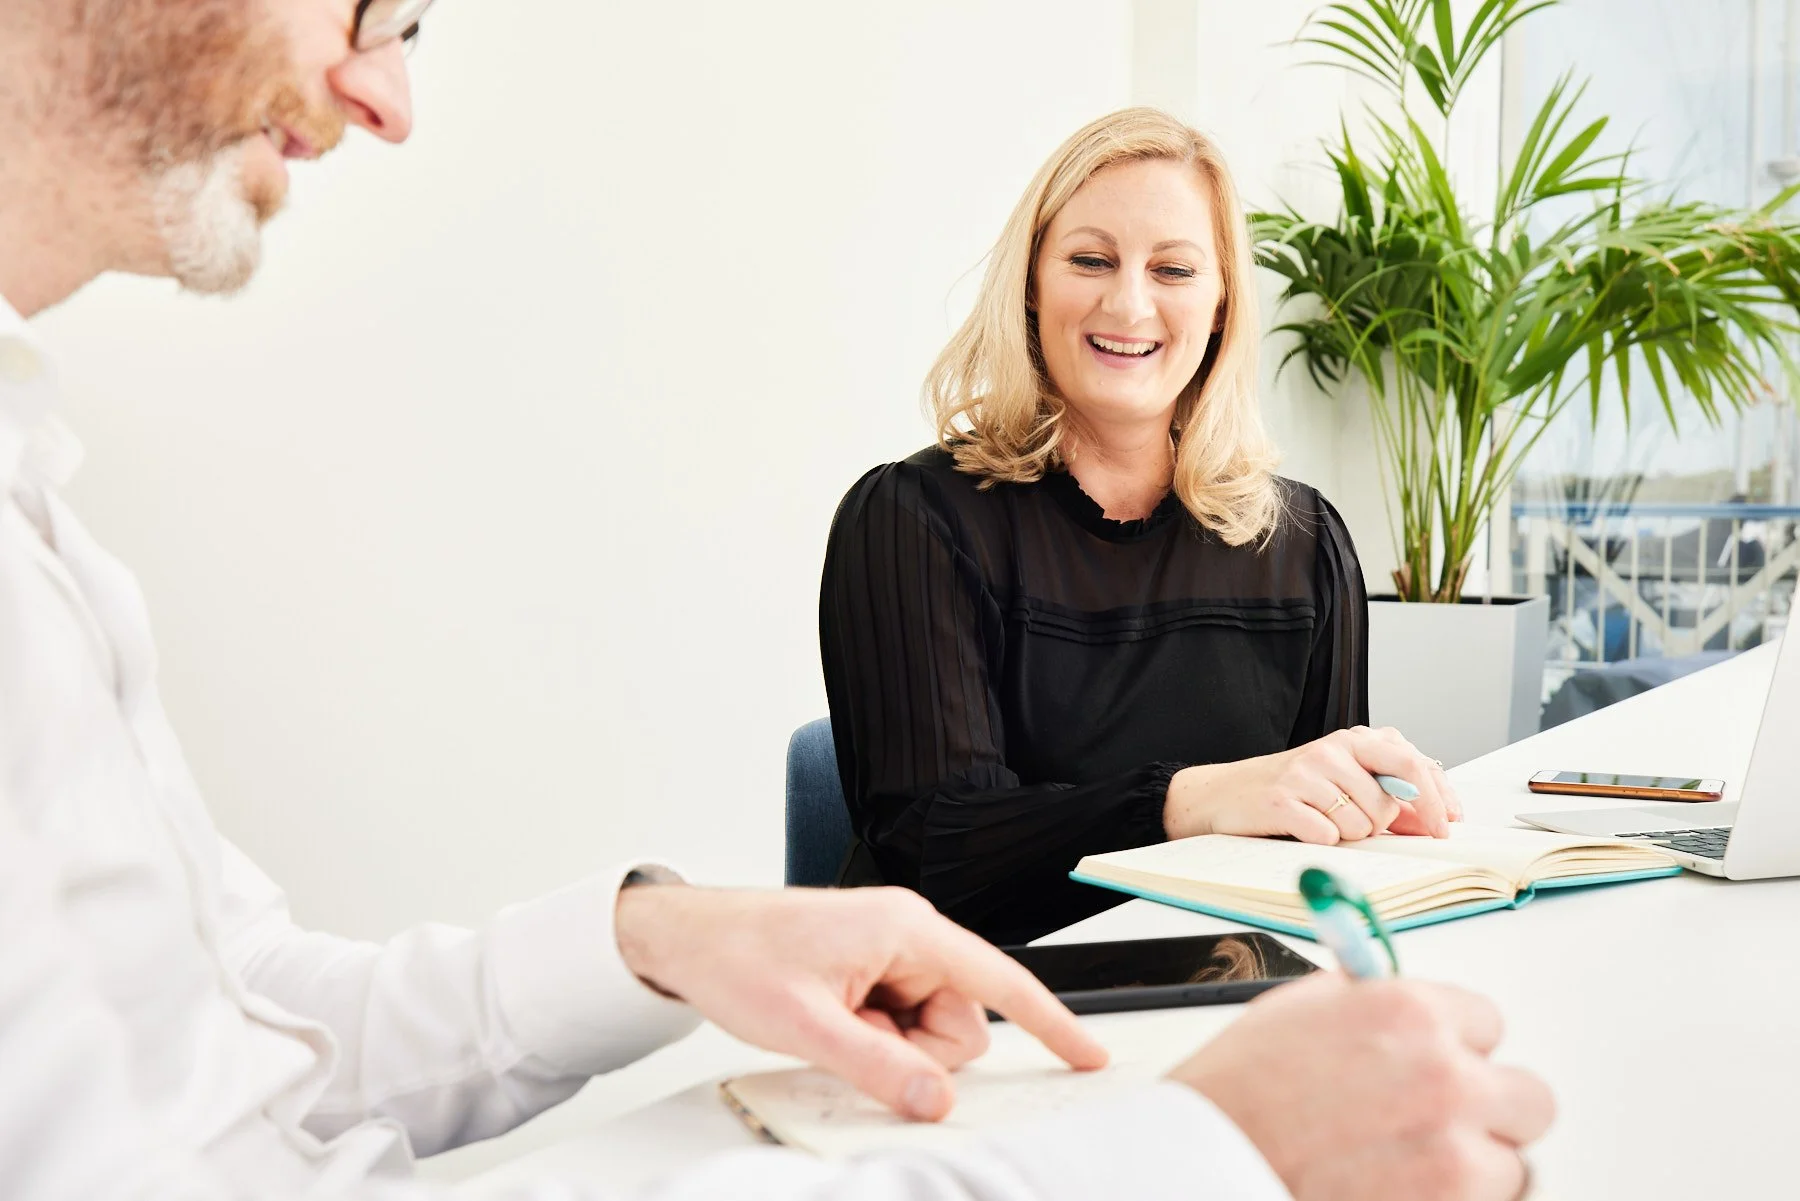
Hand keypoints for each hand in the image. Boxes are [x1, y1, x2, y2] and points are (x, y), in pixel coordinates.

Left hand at [613, 884, 1107, 1120]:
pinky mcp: (871, 971)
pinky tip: (831, 1023)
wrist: (686, 937)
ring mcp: (889, 953)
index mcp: (906, 929)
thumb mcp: (806, 1025)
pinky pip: (900, 1024)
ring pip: (930, 1031)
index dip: (1051, 1024)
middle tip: (848, 1036)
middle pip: (960, 1024)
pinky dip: (874, 1038)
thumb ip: (878, 1066)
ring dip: (888, 1045)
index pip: (1001, 981)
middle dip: (917, 1051)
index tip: (1089, 1057)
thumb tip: (938, 1101)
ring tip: (830, 1024)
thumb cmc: (738, 956)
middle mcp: (907, 935)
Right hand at [1164, 725, 1460, 842]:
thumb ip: (1390, 792)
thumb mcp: (1344, 780)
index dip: (1437, 800)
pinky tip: (1305, 828)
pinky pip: (1327, 836)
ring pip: (1361, 824)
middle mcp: (1333, 750)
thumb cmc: (1292, 788)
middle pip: (1390, 799)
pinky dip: (1321, 840)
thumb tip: (1434, 817)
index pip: (1414, 764)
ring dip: (1348, 835)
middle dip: (1383, 823)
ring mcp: (1306, 773)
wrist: (1226, 793)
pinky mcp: (1283, 800)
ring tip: (1322, 821)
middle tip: (1362, 825)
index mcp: (1356, 740)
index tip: (1445, 826)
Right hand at [1172, 974, 1552, 1200]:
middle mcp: (1445, 1079)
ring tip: (1400, 1171)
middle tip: (1436, 1125)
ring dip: (1469, 1172)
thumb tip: (1412, 1015)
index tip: (1433, 1063)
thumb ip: (1371, 1007)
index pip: (1488, 1024)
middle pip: (1528, 1098)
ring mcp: (1455, 1157)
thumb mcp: (1298, 1013)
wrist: (1201, 1166)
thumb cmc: (1235, 1096)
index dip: (1455, 1047)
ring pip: (1511, 1166)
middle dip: (1487, 1112)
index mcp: (1410, 1014)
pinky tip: (1393, 1193)